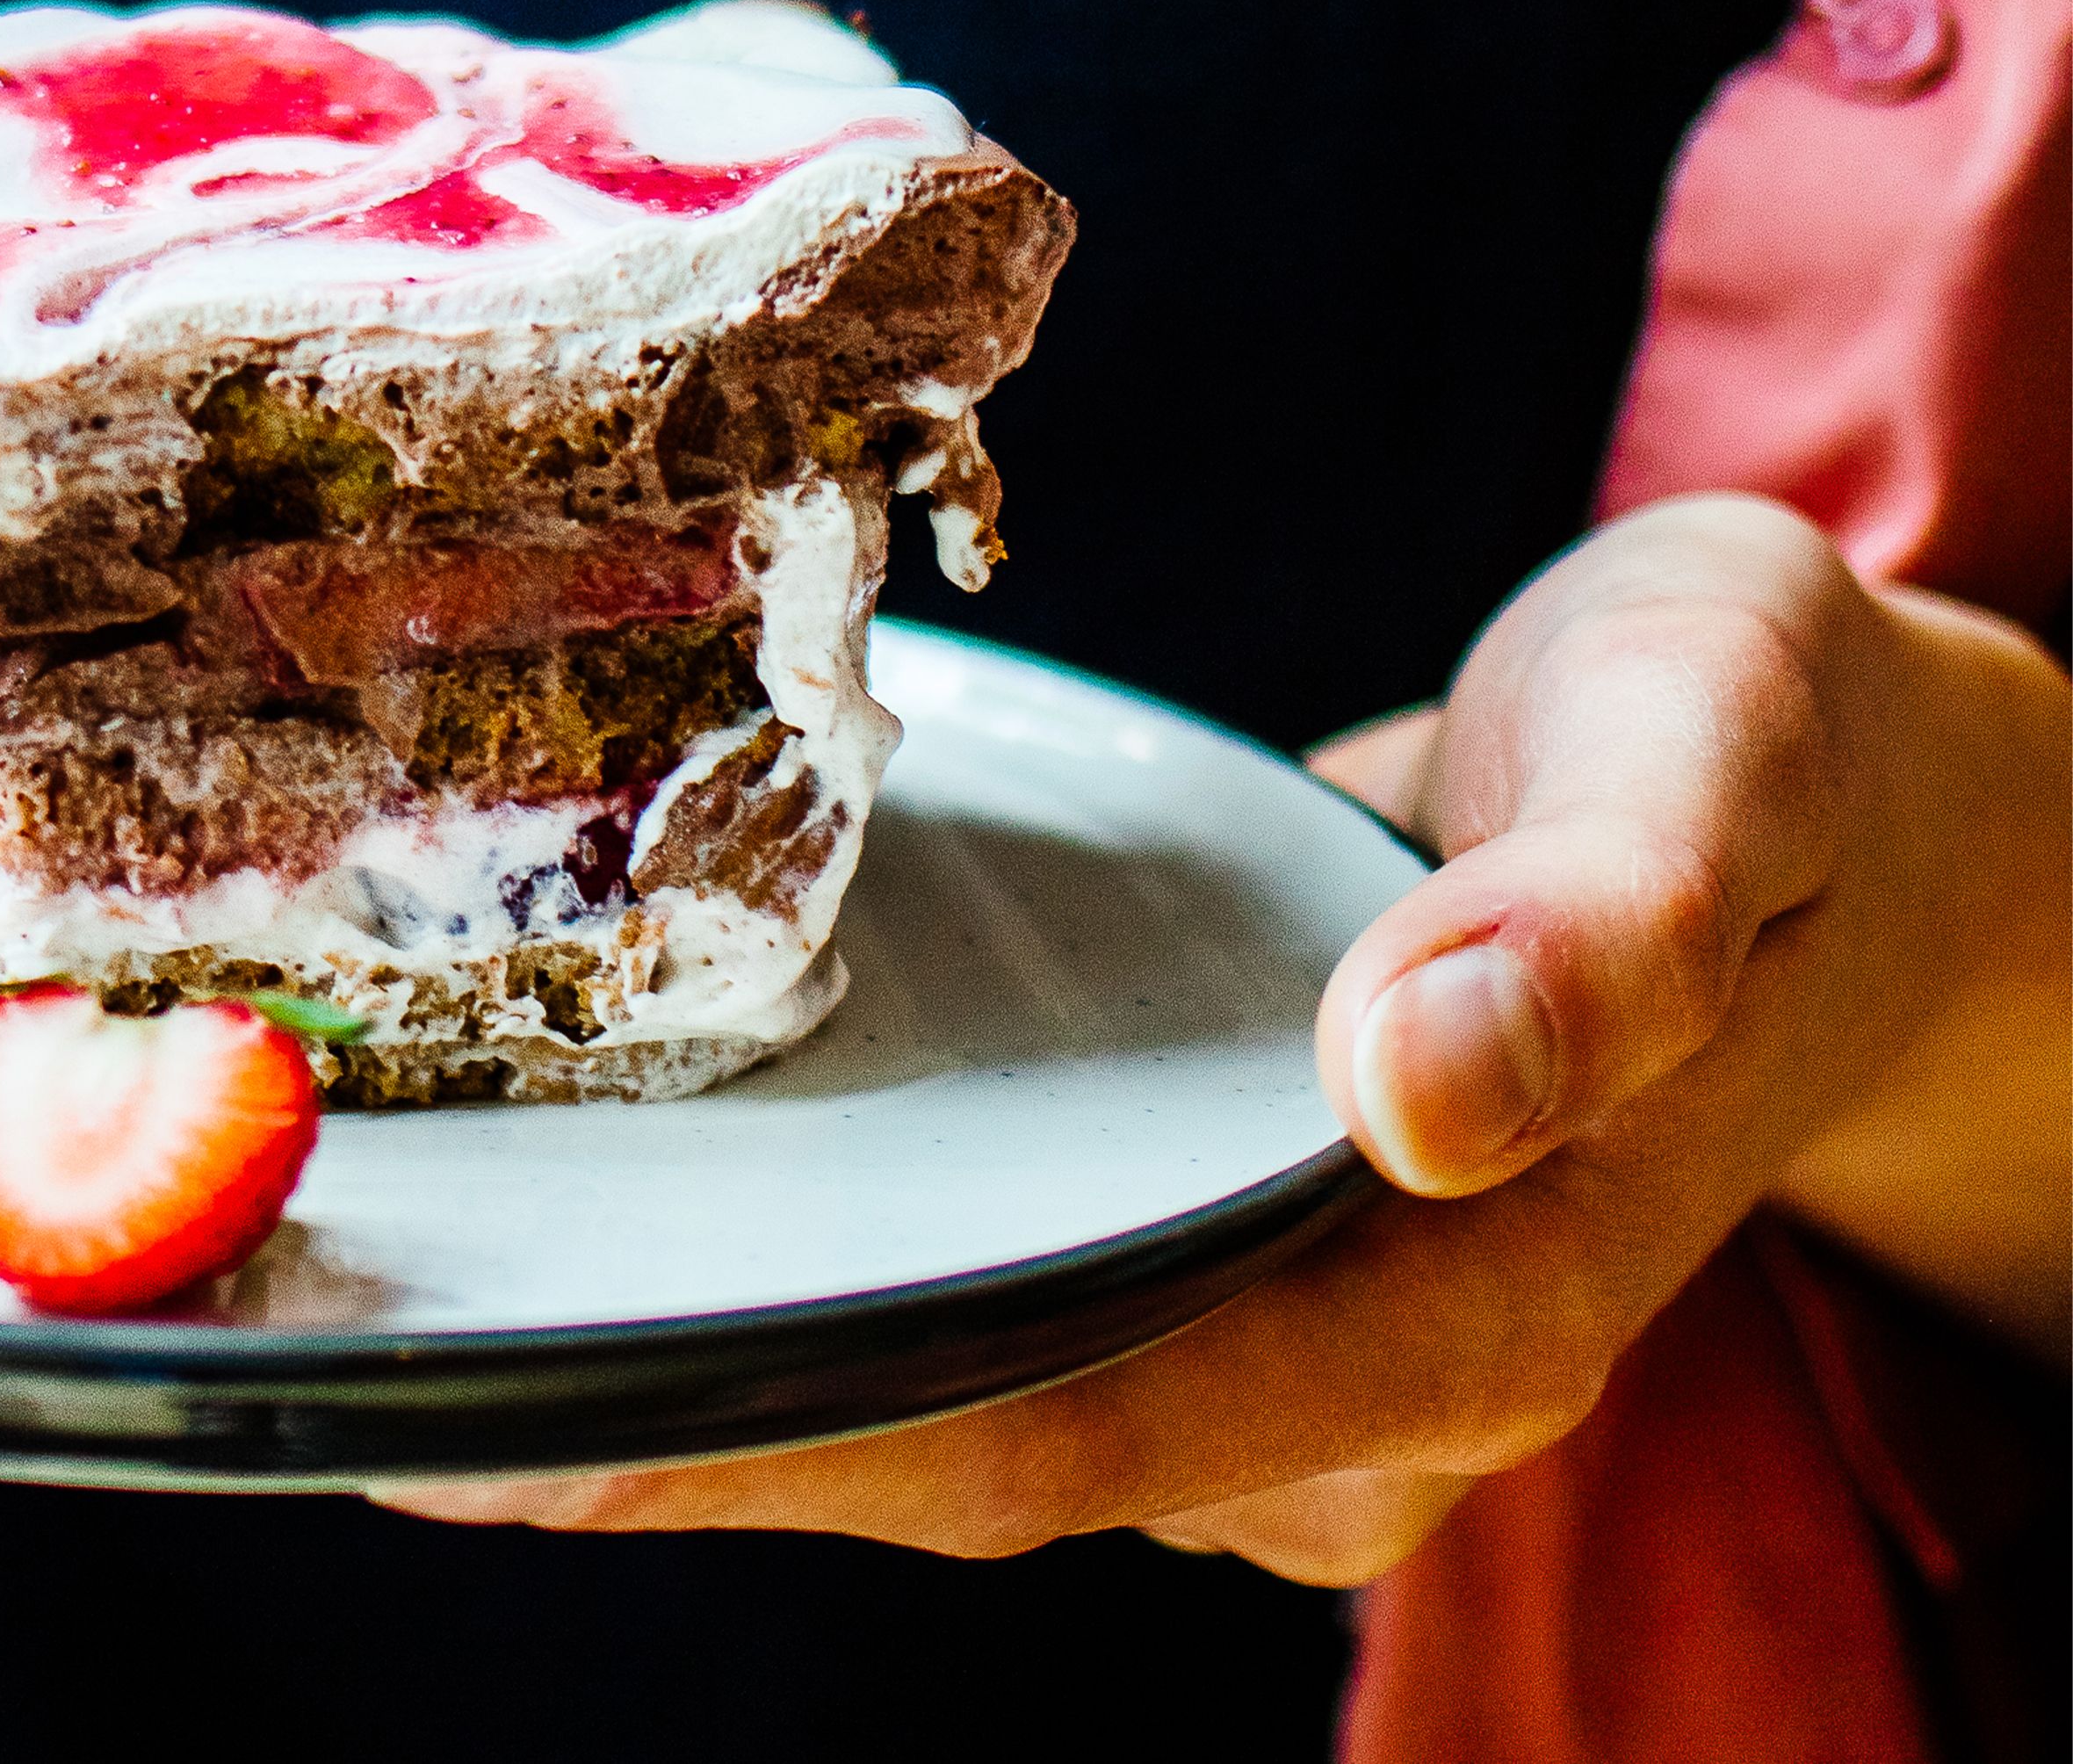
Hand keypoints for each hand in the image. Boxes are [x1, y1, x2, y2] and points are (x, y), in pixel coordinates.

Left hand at [383, 495, 2068, 1581]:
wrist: (1833, 816)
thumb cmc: (1772, 755)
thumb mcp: (1727, 752)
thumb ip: (1602, 920)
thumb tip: (1417, 1088)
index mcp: (1472, 1306)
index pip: (1068, 1425)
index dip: (779, 1441)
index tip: (512, 1431)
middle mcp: (1344, 1376)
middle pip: (954, 1448)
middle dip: (667, 1429)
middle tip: (367, 1369)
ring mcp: (1268, 1336)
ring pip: (939, 1392)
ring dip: (696, 1356)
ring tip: (422, 1283)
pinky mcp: (1203, 1259)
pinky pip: (968, 1302)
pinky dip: (791, 1270)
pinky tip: (617, 1199)